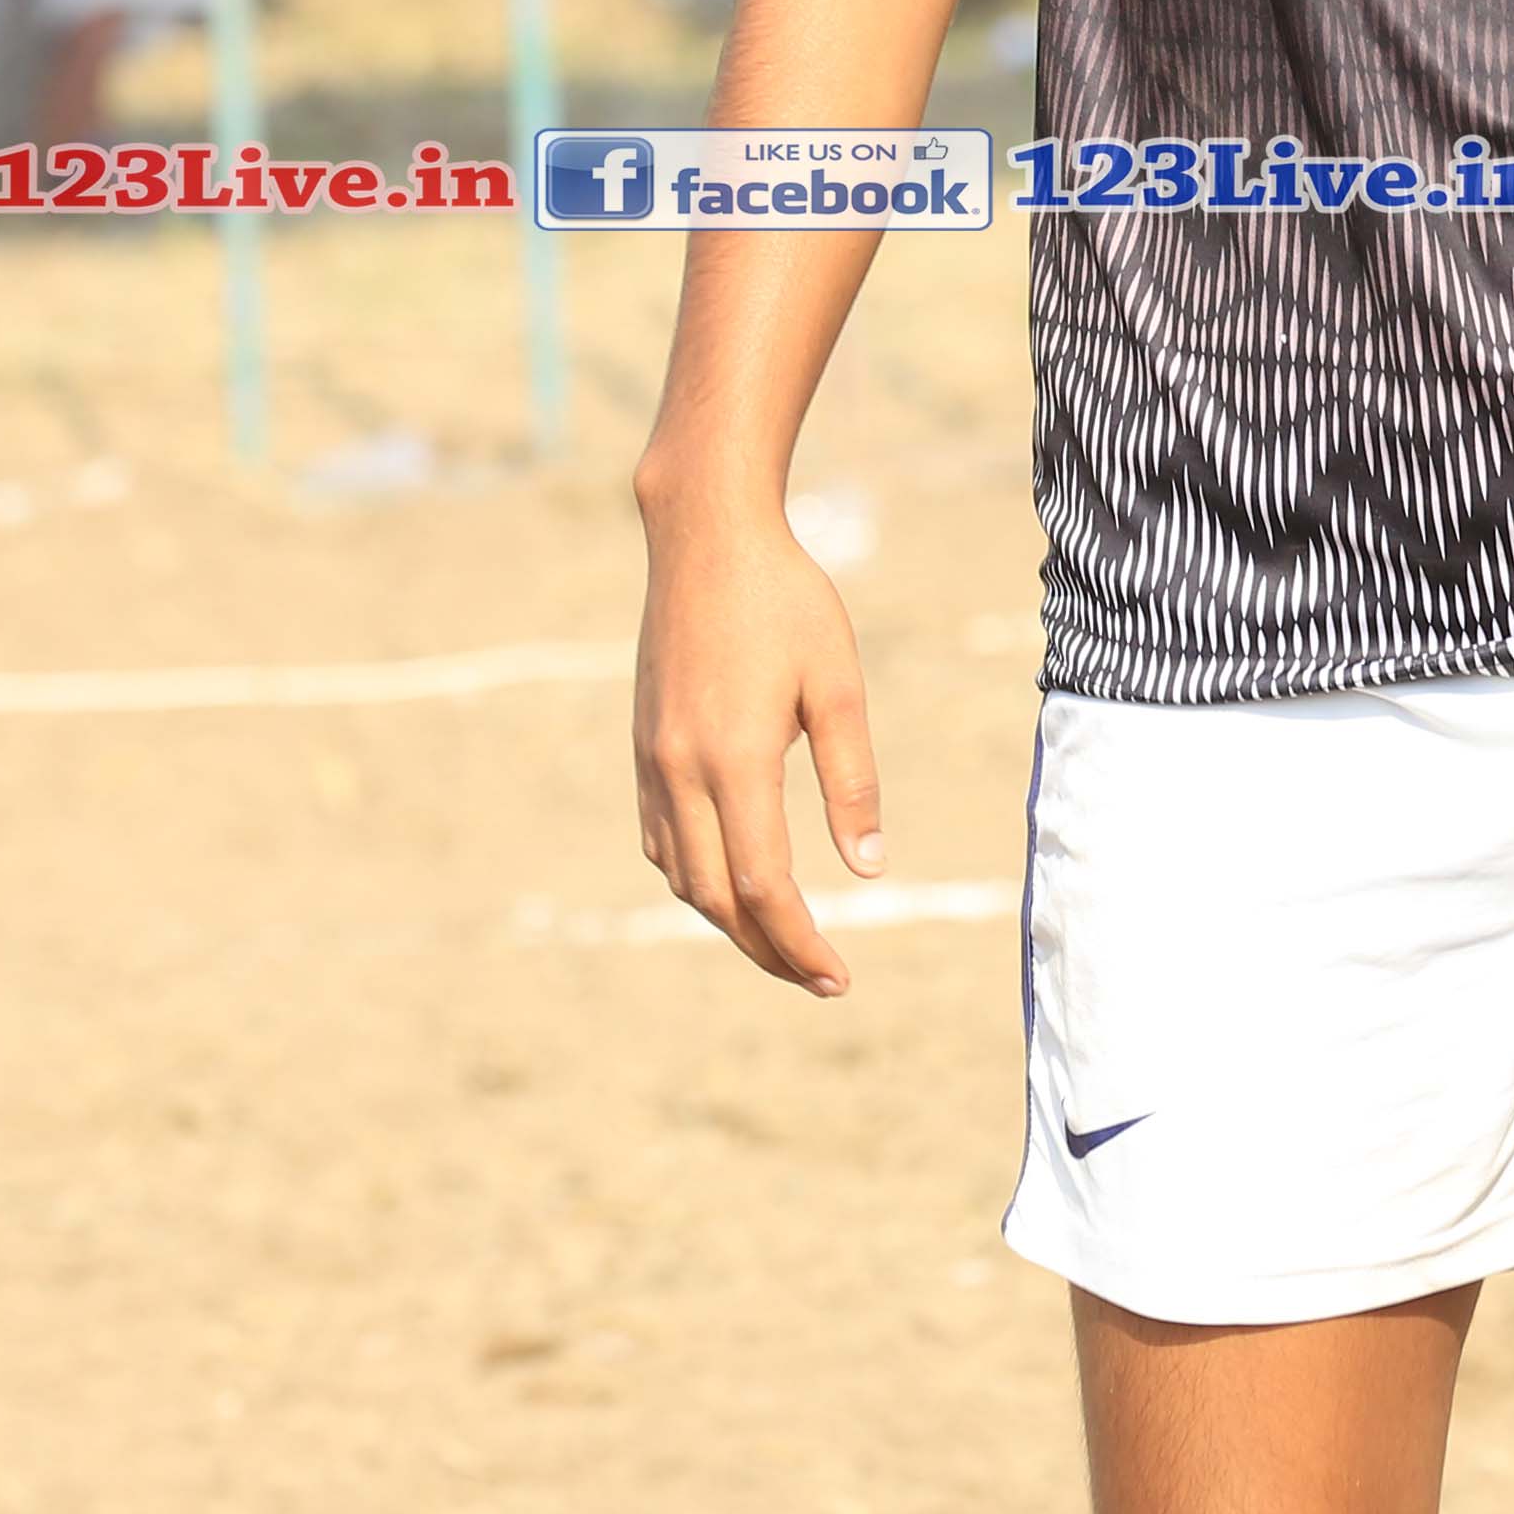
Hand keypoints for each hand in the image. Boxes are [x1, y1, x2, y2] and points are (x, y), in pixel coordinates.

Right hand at [630, 488, 885, 997]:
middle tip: (821, 978)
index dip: (800, 943)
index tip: (839, 977)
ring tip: (785, 941)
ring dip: (730, 920)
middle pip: (716, 898)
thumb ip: (852, 780)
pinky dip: (696, 878)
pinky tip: (732, 882)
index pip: (763, 884)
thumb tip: (870, 871)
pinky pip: (662, 840)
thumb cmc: (786, 600)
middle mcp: (680, 769)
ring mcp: (653, 760)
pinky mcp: (643, 746)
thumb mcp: (838, 685)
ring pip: (682, 876)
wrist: (704, 535)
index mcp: (733, 758)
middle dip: (768, 950)